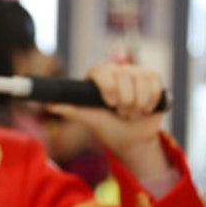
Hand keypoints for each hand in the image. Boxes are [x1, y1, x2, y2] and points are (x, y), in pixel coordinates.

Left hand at [47, 63, 168, 180]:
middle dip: (126, 103)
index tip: (110, 104)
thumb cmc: (107, 126)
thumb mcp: (89, 119)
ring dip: (139, 105)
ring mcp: (135, 71)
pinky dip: (151, 101)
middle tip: (121, 113)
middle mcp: (116, 70)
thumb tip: (49, 104)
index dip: (108, 87)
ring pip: (142, 82)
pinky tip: (145, 108)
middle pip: (125, 77)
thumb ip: (72, 109)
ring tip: (132, 113)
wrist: (131, 136)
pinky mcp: (152, 77)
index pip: (102, 71)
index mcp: (97, 76)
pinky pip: (156, 84)